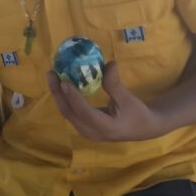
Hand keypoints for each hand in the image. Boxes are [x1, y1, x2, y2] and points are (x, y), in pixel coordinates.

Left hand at [48, 62, 166, 140]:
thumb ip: (114, 84)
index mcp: (105, 128)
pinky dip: (64, 98)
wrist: (144, 128)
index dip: (73, 97)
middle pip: (69, 113)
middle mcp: (92, 132)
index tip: (64, 80)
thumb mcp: (128, 98)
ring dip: (58, 94)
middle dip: (57, 93)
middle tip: (51, 73)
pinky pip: (70, 112)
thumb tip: (108, 63)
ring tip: (52, 76)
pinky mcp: (84, 127)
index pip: (84, 112)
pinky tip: (61, 84)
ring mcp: (86, 131)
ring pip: (67, 113)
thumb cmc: (138, 113)